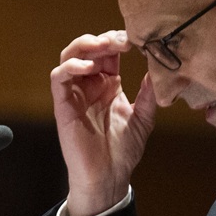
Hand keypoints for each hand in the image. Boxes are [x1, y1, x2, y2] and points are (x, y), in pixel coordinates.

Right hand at [50, 31, 157, 215]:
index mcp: (108, 85)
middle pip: (88, 48)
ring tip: (103, 46)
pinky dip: (70, 66)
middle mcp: (89, 86)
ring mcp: (75, 94)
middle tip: (121, 40)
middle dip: (103, 39)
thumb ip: (148, 94)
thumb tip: (157, 69)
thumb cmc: (123, 151)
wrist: (109, 177)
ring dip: (84, 46)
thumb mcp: (143, 118)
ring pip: (69, 57)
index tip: (135, 39)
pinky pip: (58, 78)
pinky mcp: (63, 105)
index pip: (108, 53)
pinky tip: (89, 67)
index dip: (117, 41)